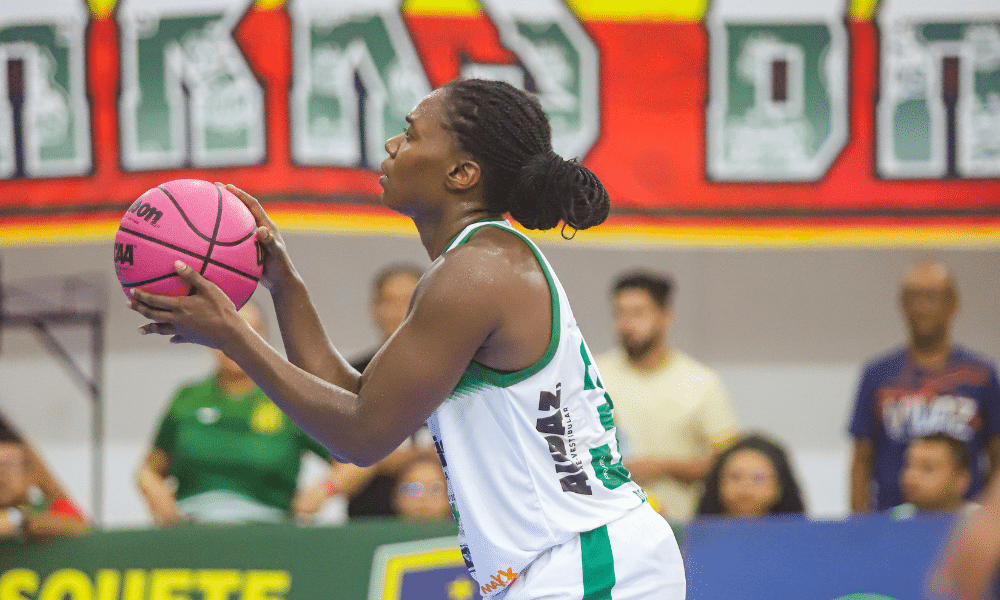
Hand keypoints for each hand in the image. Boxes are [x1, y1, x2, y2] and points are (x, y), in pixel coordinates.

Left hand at [129, 261, 244, 350]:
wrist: (230, 334)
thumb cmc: (222, 309)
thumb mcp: (209, 289)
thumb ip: (192, 276)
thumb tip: (177, 263)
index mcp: (180, 306)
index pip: (155, 300)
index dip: (142, 296)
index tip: (131, 292)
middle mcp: (177, 319)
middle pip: (152, 315)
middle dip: (140, 309)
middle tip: (129, 305)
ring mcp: (183, 331)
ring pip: (161, 329)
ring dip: (149, 328)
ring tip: (140, 329)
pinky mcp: (191, 339)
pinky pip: (177, 338)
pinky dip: (171, 338)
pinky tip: (170, 339)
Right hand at [218, 183, 297, 294]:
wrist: (281, 283)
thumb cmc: (282, 268)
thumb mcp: (277, 255)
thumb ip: (270, 242)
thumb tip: (261, 230)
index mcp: (267, 226)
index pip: (252, 205)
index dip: (240, 194)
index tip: (227, 187)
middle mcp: (259, 228)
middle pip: (242, 209)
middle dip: (229, 198)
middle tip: (214, 189)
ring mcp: (252, 238)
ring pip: (235, 223)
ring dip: (224, 214)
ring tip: (207, 207)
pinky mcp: (247, 248)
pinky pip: (232, 238)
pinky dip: (222, 234)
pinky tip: (207, 237)